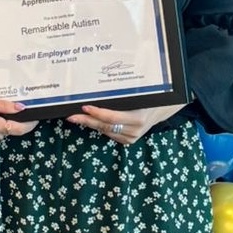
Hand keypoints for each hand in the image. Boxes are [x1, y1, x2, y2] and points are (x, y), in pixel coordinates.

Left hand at [66, 103, 183, 144]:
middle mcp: (135, 130)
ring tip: (77, 117)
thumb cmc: (147, 98)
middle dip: (87, 120)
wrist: (161, 109)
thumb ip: (120, 96)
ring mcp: (132, 137)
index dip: (97, 113)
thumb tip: (97, 91)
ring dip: (91, 124)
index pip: (112, 117)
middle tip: (72, 115)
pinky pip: (109, 134)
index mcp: (138, 117)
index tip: (84, 107)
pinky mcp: (128, 141)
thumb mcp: (137, 94)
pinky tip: (90, 121)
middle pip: (105, 126)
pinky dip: (99, 127)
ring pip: (105, 131)